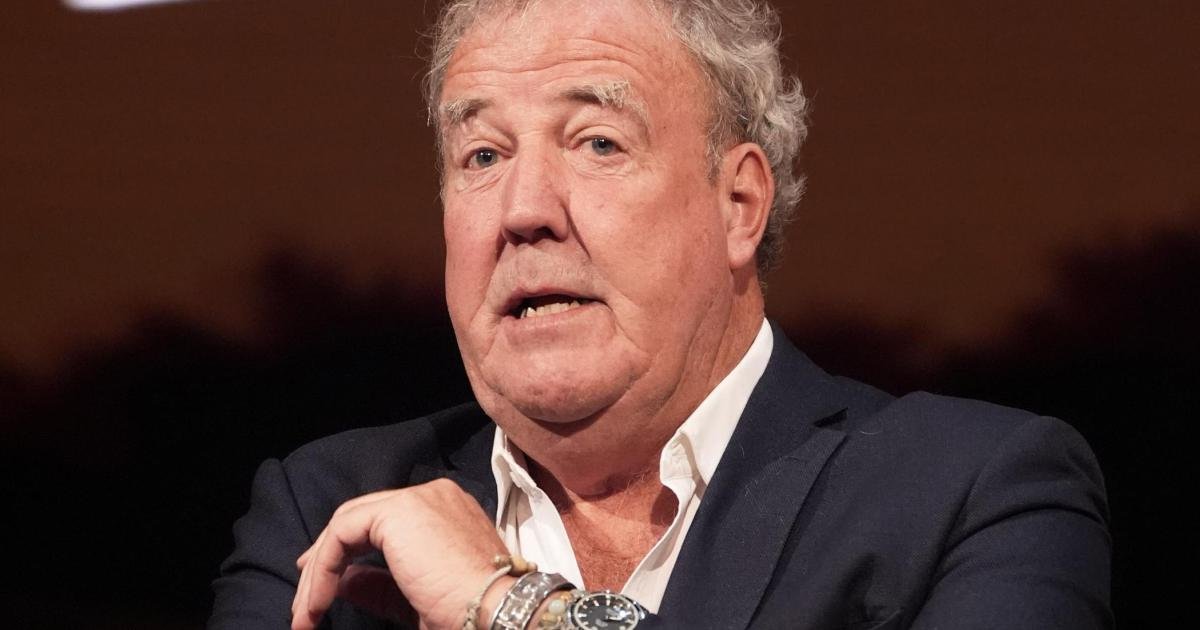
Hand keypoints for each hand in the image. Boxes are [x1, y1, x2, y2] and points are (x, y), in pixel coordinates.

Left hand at [291, 478, 508, 629]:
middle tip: (305, 602)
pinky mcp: (398, 512)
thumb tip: (345, 581)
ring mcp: (417, 499)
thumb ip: (380, 586)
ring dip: (320, 571)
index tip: (323, 587)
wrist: (493, 610)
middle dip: (326, 560)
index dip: (346, 552)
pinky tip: (317, 602)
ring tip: (306, 612)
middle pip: (360, 518)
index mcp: (444, 511)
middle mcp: (433, 495)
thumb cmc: (467, 611)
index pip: (382, 522)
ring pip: (347, 524)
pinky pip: (342, 534)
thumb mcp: (415, 599)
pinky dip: (323, 569)